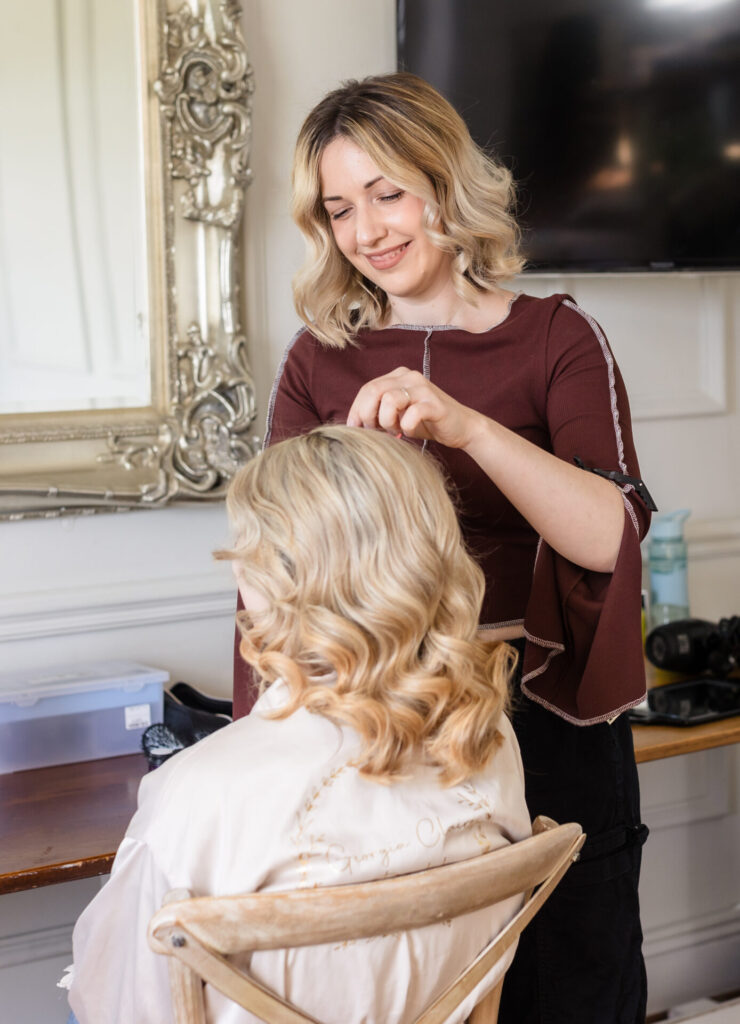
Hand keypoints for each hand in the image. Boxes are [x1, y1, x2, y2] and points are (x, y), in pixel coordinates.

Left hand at [346, 367, 483, 450]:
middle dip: (367, 415)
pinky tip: (411, 431)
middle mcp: (409, 376)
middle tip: (373, 432)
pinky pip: (411, 414)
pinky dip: (407, 427)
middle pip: (373, 391)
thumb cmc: (426, 422)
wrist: (461, 428)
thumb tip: (352, 422)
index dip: (357, 410)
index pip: (367, 389)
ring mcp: (423, 388)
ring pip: (389, 401)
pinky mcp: (435, 404)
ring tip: (396, 431)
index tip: (355, 429)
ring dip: (387, 422)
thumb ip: (378, 411)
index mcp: (398, 376)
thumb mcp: (397, 414)